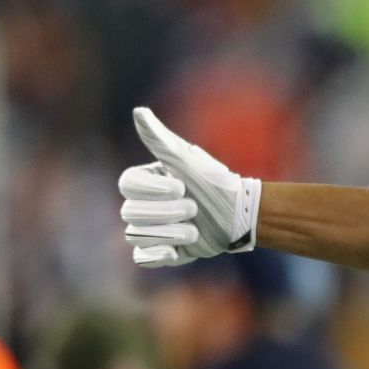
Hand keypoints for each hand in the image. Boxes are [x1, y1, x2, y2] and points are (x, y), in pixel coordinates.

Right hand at [118, 107, 259, 267]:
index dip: (152, 190)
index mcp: (146, 180)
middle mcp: (144, 203)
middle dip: (166, 212)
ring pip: (136, 234)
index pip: (127, 185)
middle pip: (130, 212)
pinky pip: (142, 257)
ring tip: (195, 229)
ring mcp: (151, 228)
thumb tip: (139, 111)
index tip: (181, 187)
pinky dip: (156, 255)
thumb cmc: (216, 184)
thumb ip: (160, 139)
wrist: (242, 216)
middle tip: (194, 208)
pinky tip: (174, 251)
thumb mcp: (188, 160)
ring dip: (168, 233)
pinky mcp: (162, 251)